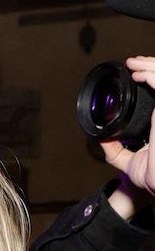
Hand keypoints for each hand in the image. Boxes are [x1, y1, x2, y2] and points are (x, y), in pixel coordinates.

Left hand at [101, 56, 154, 218]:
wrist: (150, 189)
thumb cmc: (148, 179)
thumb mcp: (128, 162)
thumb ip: (115, 150)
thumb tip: (100, 139)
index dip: (153, 76)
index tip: (136, 71)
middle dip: (152, 66)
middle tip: (133, 62)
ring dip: (152, 67)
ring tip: (135, 63)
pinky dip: (154, 76)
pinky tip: (141, 74)